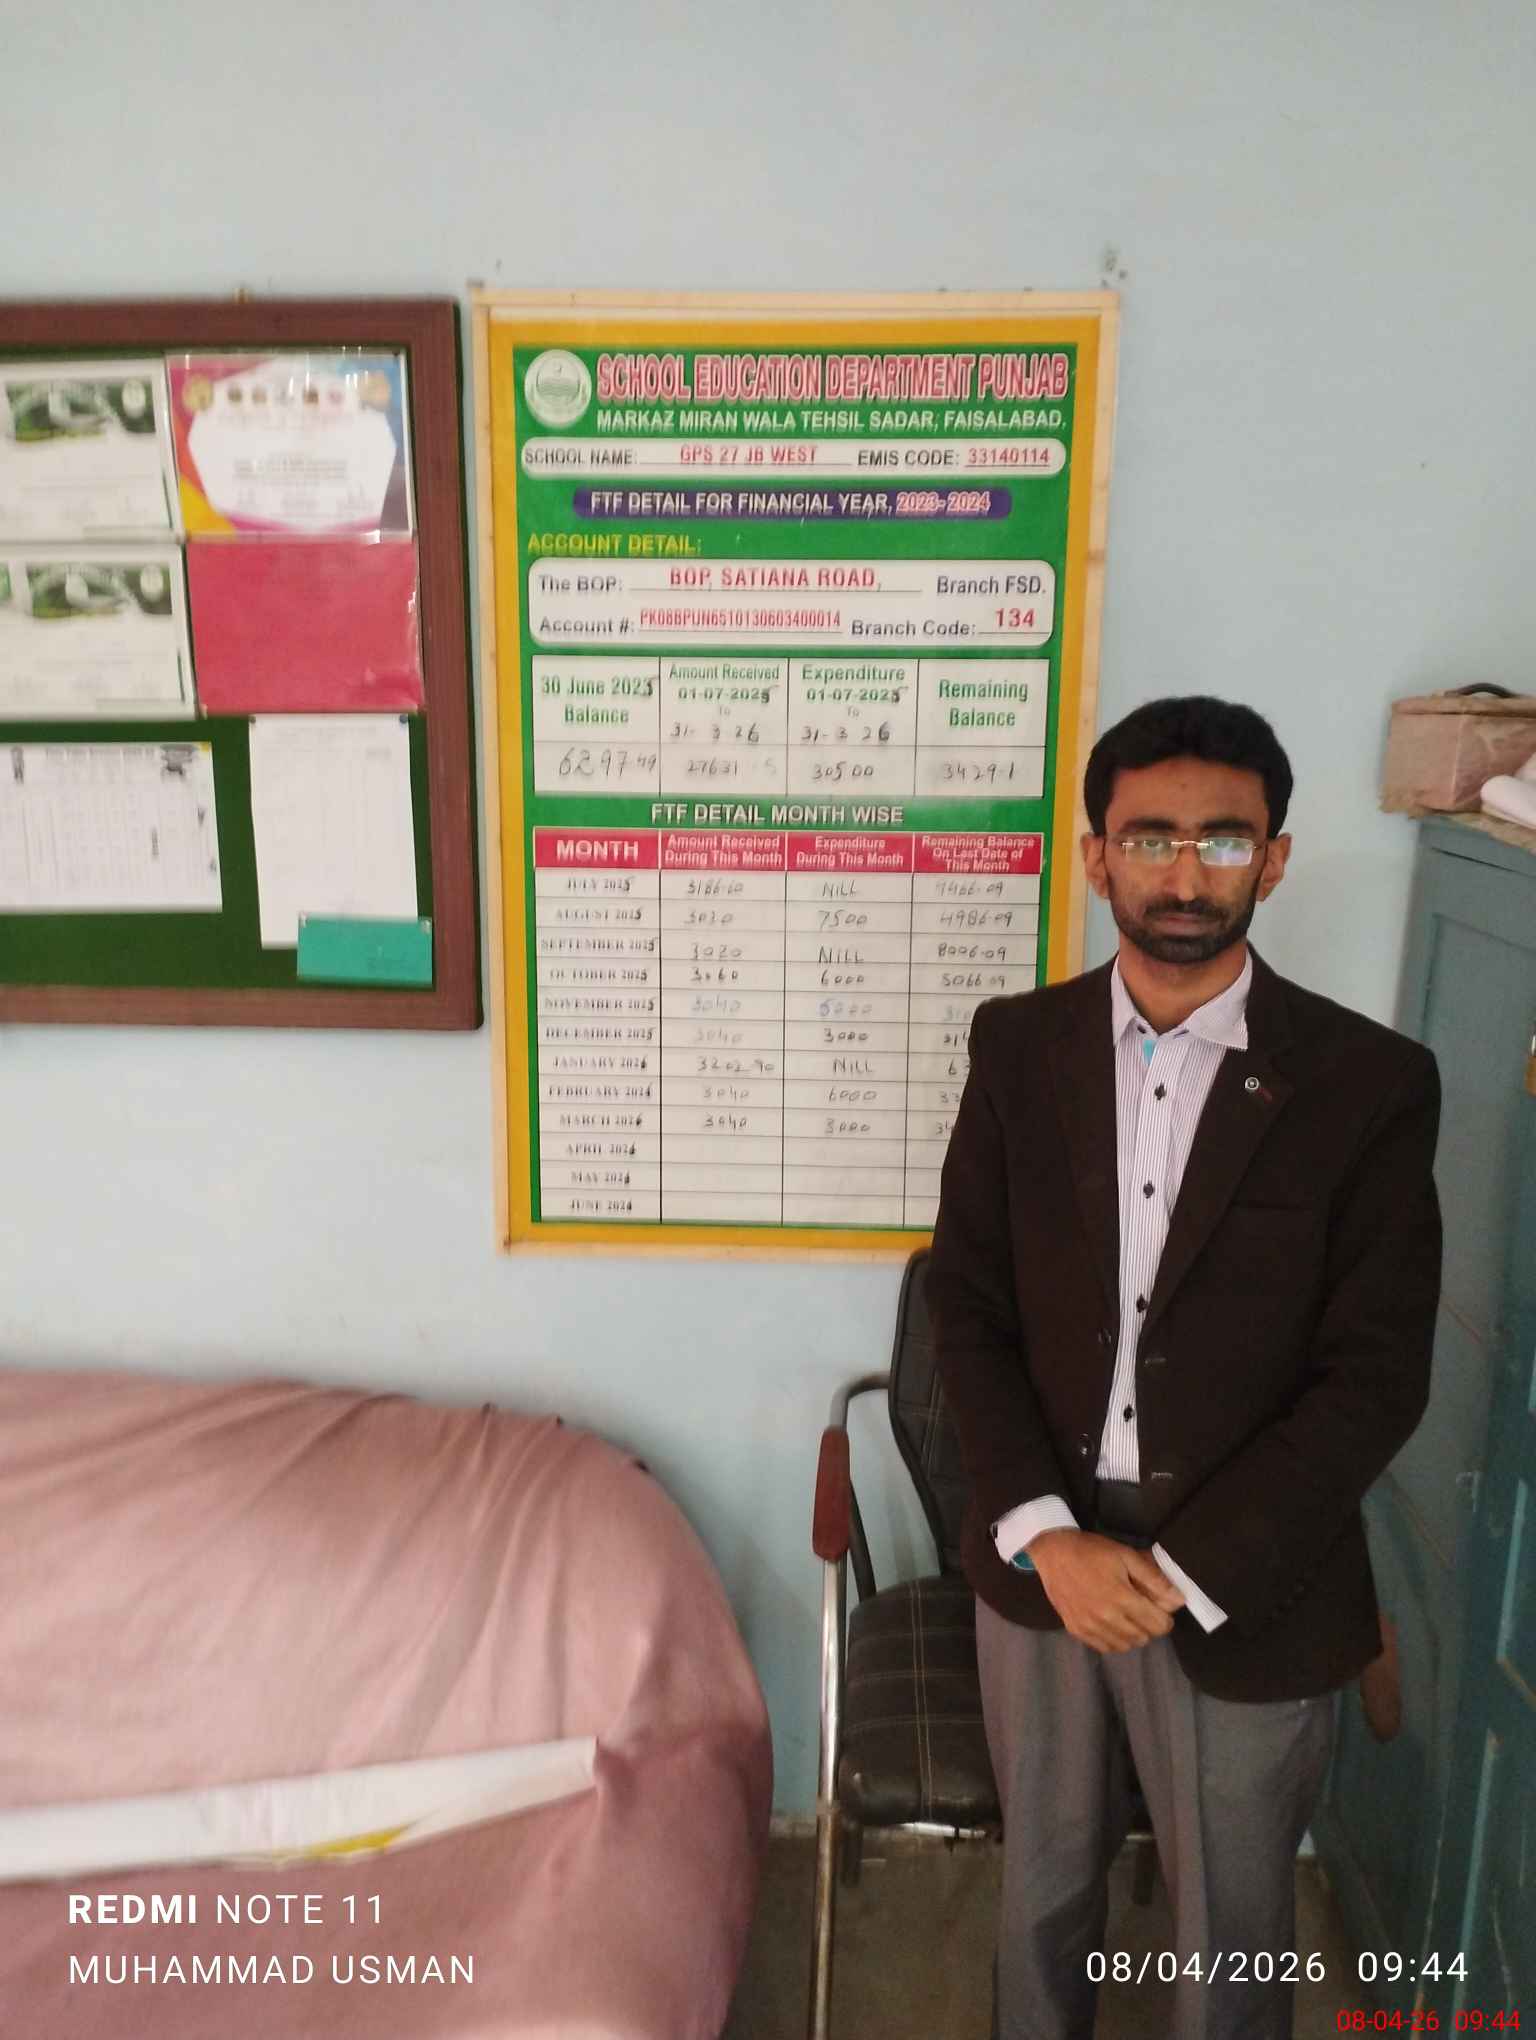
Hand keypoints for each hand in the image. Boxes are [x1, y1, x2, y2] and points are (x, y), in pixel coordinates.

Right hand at [1027, 1529, 1184, 1652]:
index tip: (1159, 1606)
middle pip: (1144, 1637)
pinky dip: (1114, 1639)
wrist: (1053, 1552)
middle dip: (1150, 1625)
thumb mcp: (1126, 1556)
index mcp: (1122, 1598)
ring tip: (1127, 1615)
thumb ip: (1154, 1579)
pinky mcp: (1076, 1631)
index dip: (1165, 1617)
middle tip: (1142, 1608)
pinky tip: (1111, 1623)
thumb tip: (1179, 1600)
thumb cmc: (1093, 1551)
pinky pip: (1105, 1647)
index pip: (1158, 1625)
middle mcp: (1107, 1618)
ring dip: (1133, 1634)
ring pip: (1126, 1646)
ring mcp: (1089, 1627)